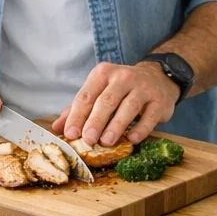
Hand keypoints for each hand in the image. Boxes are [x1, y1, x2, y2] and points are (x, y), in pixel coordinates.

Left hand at [50, 61, 178, 146]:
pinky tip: (131, 139)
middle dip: (96, 121)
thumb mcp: (99, 91)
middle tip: (88, 139)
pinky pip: (149, 116)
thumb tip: (57, 128)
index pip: (87, 95)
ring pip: (129, 107)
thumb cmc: (121, 89)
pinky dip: (140, 129)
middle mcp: (124, 77)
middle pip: (107, 100)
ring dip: (117, 125)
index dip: (77, 115)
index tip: (70, 134)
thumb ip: (78, 108)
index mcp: (103, 74)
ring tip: (106, 141)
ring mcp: (143, 88)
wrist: (157, 78)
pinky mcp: (159, 101)